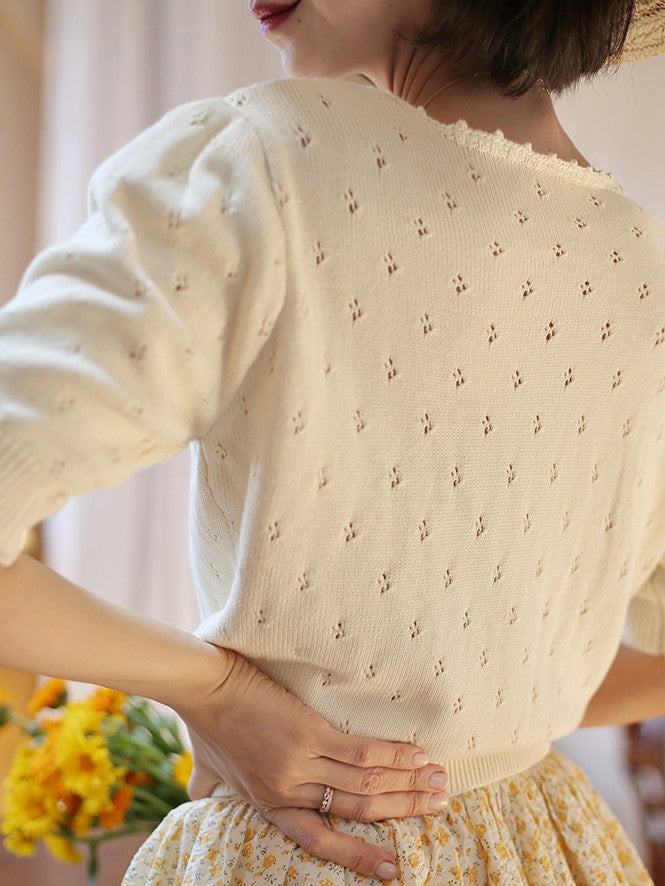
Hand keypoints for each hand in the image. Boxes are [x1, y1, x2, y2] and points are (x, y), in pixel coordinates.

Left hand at [174, 647, 449, 881]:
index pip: (320, 841)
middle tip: (440, 807)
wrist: (202, 688)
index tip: (391, 868)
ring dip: (409, 785)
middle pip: (358, 812)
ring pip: (366, 786)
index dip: (358, 855)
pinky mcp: (308, 735)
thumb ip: (208, 787)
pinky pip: (360, 754)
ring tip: (440, 781)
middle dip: (404, 811)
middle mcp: (290, 792)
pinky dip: (393, 757)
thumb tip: (197, 791)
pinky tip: (417, 754)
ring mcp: (301, 765)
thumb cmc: (204, 725)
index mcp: (270, 805)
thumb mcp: (207, 769)